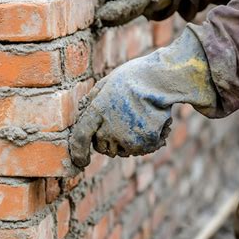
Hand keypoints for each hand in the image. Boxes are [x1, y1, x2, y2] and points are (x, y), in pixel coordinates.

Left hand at [70, 28, 215, 166]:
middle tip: (119, 124)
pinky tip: (152, 124)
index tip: (81, 161)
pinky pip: (141, 150)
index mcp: (95, 113)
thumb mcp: (105, 83)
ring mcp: (126, 139)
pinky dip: (146, 142)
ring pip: (122, 151)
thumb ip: (92, 100)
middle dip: (107, 140)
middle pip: (102, 147)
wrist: (160, 79)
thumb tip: (83, 111)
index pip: (79, 139)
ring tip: (137, 121)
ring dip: (126, 142)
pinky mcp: (144, 144)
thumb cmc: (132, 77)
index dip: (78, 153)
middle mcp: (108, 130)